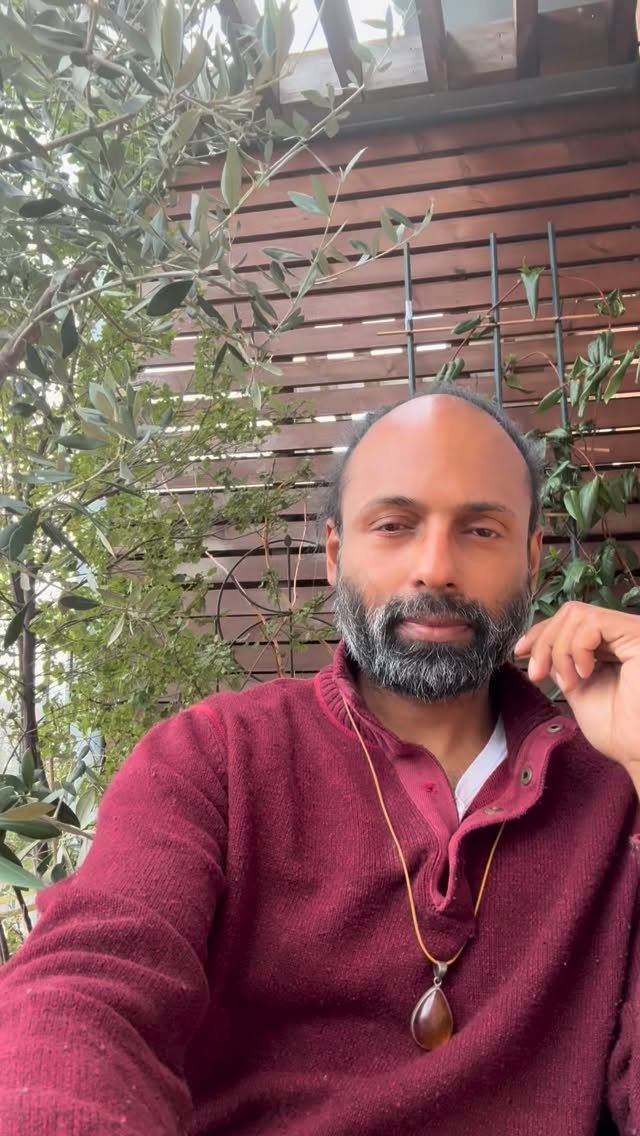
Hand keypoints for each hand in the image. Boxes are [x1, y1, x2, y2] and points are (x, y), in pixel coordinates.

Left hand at [514, 601, 639, 794]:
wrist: (636, 752)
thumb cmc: (616, 730)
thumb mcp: (578, 689)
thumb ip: (562, 664)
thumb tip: (539, 647)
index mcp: (612, 645)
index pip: (570, 619)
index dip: (540, 632)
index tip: (519, 653)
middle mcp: (623, 634)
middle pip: (569, 613)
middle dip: (544, 642)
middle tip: (538, 675)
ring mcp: (631, 632)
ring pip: (577, 615)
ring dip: (560, 650)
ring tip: (569, 683)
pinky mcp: (636, 634)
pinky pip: (592, 622)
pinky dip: (577, 648)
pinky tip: (584, 674)